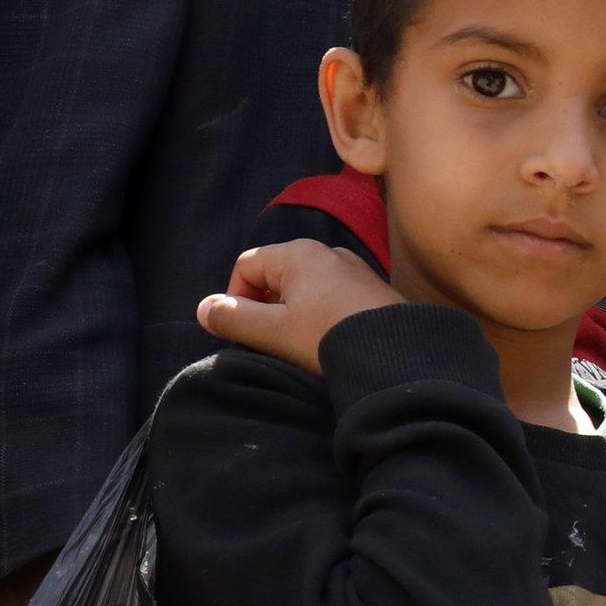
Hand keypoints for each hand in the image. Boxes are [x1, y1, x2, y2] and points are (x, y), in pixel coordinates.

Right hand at [196, 240, 404, 374]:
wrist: (401, 354)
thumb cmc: (331, 338)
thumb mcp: (275, 332)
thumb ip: (235, 319)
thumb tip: (205, 308)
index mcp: (298, 253)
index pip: (247, 265)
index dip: (236, 299)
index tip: (245, 332)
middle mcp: (326, 252)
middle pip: (275, 274)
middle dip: (265, 307)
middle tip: (273, 342)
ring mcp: (353, 269)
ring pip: (304, 288)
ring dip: (293, 314)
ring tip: (302, 345)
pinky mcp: (372, 290)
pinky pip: (331, 296)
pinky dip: (320, 315)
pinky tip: (330, 340)